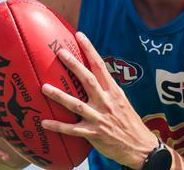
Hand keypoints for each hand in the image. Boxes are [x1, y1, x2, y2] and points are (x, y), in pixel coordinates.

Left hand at [41, 32, 156, 168]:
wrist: (139, 146)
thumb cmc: (128, 121)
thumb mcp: (121, 100)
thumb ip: (107, 88)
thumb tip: (93, 74)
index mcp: (113, 91)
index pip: (100, 66)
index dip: (89, 50)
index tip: (80, 36)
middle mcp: (106, 101)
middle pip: (88, 79)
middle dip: (74, 65)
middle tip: (60, 53)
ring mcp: (99, 117)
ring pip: (76, 104)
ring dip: (59, 96)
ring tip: (44, 87)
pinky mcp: (94, 133)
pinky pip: (72, 129)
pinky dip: (58, 126)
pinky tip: (45, 122)